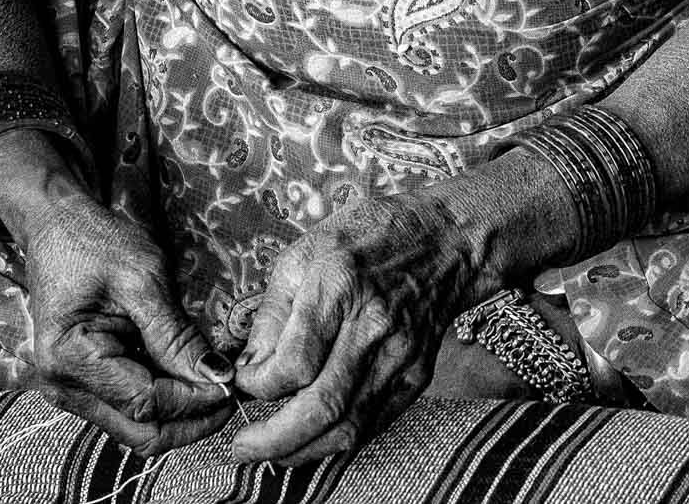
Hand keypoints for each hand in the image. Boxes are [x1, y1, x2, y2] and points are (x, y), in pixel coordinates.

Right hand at [0, 135, 236, 455]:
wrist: (56, 227)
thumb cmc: (93, 242)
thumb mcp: (142, 278)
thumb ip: (176, 335)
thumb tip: (216, 378)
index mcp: (70, 359)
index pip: (146, 403)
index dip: (195, 400)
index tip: (232, 384)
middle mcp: (64, 387)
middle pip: (141, 431)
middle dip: (191, 420)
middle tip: (231, 393)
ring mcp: (72, 390)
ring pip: (137, 427)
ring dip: (180, 414)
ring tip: (215, 381)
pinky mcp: (85, 384)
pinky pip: (129, 408)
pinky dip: (164, 400)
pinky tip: (189, 374)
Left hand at [232, 193, 477, 465]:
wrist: (445, 239)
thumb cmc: (369, 235)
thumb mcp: (305, 250)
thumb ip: (272, 311)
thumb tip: (249, 365)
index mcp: (339, 284)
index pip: (294, 362)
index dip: (260, 385)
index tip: (244, 383)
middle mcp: (373, 324)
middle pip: (322, 406)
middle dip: (275, 439)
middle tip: (243, 448)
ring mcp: (400, 354)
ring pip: (349, 425)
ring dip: (304, 450)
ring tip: (272, 454)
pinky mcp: (416, 374)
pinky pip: (374, 423)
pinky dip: (339, 441)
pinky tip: (312, 440)